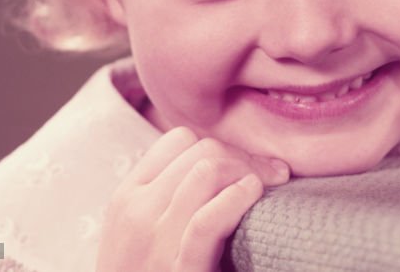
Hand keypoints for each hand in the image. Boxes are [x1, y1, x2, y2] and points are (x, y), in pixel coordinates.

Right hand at [96, 126, 290, 270]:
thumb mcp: (145, 233)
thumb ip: (170, 196)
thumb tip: (226, 162)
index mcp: (126, 198)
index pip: (180, 140)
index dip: (220, 147)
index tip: (246, 165)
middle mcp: (135, 213)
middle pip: (202, 151)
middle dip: (244, 157)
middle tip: (272, 174)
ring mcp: (154, 243)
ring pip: (207, 171)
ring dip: (249, 171)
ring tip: (269, 185)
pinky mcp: (180, 270)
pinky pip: (207, 220)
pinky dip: (236, 199)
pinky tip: (253, 195)